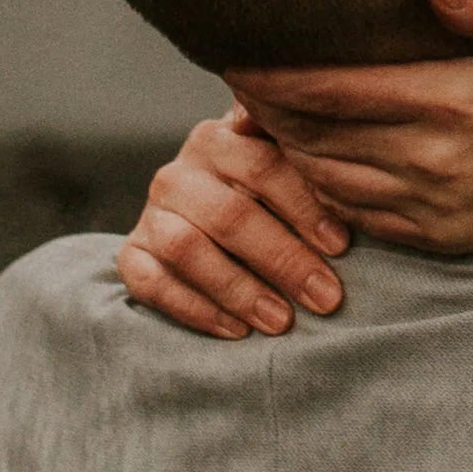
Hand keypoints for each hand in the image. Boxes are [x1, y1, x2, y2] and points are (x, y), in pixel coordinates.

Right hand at [118, 109, 350, 339]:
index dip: (303, 206)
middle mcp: (177, 174)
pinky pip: (153, 284)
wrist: (197, 217)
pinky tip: (237, 330)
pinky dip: (196, 310)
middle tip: (324, 296)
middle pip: (228, 215)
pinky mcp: (132, 255)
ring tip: (282, 321)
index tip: (340, 245)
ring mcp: (151, 215)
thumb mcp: (280, 162)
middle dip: (282, 259)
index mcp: (217, 140)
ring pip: (187, 249)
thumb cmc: (261, 192)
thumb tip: (323, 142)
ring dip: (239, 289)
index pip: (261, 167)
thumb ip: (298, 151)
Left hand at [228, 0, 472, 258]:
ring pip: (326, 181)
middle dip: (266, 113)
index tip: (233, 58)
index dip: (273, 79)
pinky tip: (310, 162)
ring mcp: (430, 204)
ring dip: (286, 153)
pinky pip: (356, 216)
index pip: (332, 91)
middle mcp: (430, 158)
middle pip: (315, 138)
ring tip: (260, 121)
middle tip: (233, 85)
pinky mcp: (435, 236)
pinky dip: (322, 189)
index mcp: (449, 100)